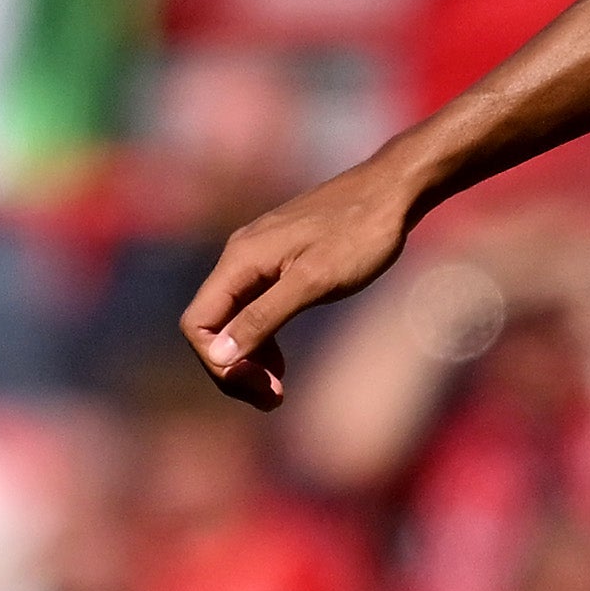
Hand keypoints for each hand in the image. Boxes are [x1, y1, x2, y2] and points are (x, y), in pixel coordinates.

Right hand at [180, 155, 423, 406]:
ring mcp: (257, 259)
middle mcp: (239, 258)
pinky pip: (253, 309)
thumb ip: (264, 317)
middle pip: (212, 326)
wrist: (392, 191)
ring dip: (248, 359)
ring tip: (278, 391)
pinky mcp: (277, 262)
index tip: (259, 386)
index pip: (197, 323)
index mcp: (240, 260)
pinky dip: (263, 339)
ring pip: (233, 320)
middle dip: (234, 368)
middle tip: (273, 399)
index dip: (217, 362)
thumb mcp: (313, 281)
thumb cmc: (359, 234)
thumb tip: (218, 354)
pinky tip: (282, 364)